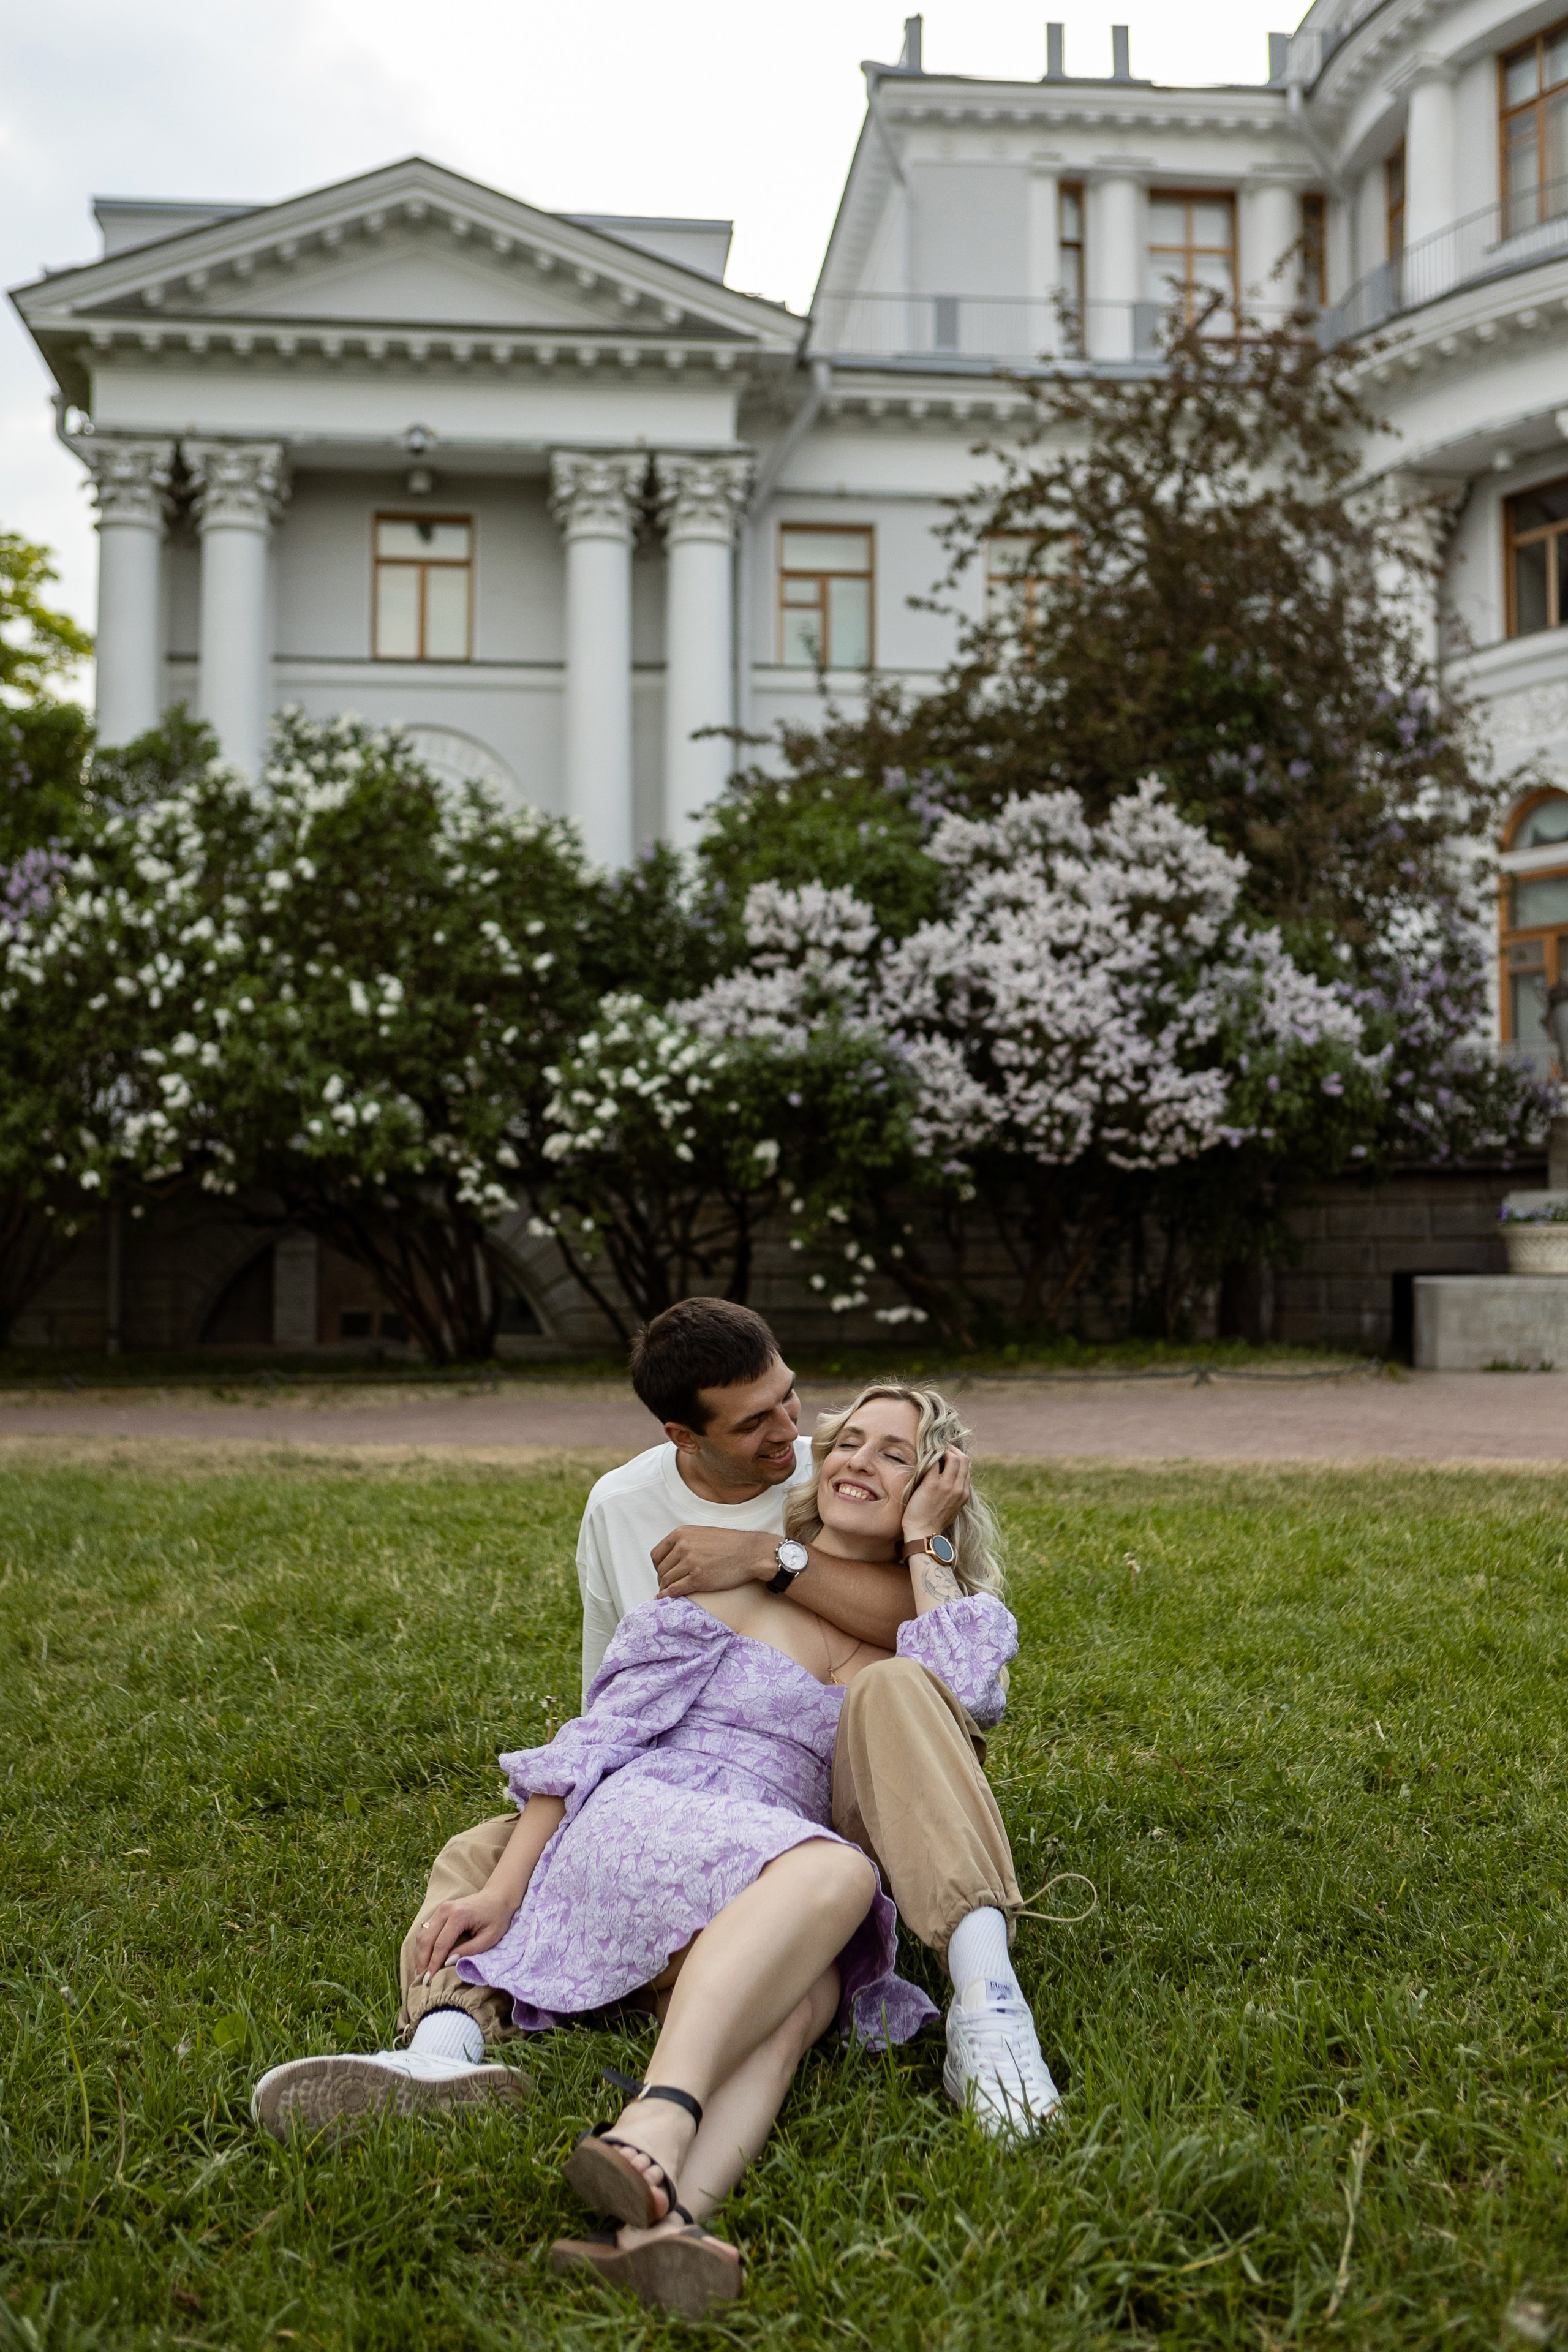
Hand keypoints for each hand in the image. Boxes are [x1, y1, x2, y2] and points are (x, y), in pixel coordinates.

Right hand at [412, 1888, 517, 1978]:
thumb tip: (448, 1963)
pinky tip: (424, 1958)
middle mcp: (446, 1910)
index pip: (440, 1944)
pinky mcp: (440, 1910)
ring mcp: (441, 1908)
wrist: (497, 1897)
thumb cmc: (497, 1918)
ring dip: (420, 1954)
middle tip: (421, 1979)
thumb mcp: (489, 1938)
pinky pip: (426, 1929)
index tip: (428, 1980)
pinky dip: (423, 1945)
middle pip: (427, 1939)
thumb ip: (469, 1950)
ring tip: (420, 1971)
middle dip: (422, 1961)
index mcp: (459, 1916)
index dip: (433, 1964)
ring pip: (423, 1934)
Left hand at [652, 1525, 779, 1597]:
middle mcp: (683, 1546)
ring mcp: (690, 1562)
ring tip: (669, 1593)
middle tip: (668, 1586)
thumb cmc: (731, 1545)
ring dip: (666, 1589)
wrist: (751, 1552)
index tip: (663, 1573)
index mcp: (682, 1533)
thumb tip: (672, 1556)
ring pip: (666, 1580)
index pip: (657, 1554)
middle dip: (663, 1579)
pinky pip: (674, 1590)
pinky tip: (665, 1600)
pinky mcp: (698, 1578)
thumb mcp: (703, 1534)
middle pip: (661, 1569)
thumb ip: (686, 1542)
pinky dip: (667, 1596)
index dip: (658, 1567)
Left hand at [902, 1448, 970, 1546]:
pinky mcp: (933, 1485)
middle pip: (963, 1458)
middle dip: (952, 1449)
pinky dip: (929, 1456)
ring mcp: (947, 1486)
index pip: (967, 1467)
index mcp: (964, 1494)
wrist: (923, 1534)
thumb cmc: (933, 1521)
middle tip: (939, 1447)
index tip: (947, 1453)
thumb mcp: (951, 1508)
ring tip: (931, 1450)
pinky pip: (934, 1462)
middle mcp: (959, 1489)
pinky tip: (922, 1456)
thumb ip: (954, 1494)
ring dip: (942, 1450)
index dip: (957, 1457)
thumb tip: (950, 1481)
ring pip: (953, 1457)